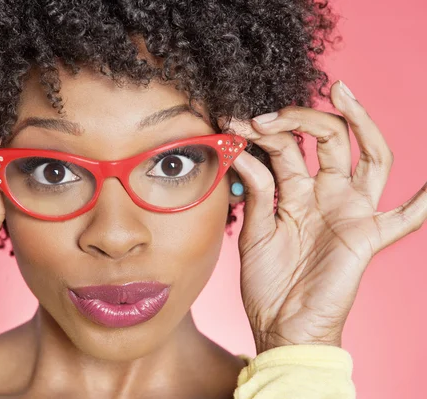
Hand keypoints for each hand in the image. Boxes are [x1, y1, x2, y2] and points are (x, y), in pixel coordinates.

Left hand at [230, 81, 426, 353]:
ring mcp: (350, 212)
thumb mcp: (254, 231)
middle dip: (300, 119)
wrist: (280, 325)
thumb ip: (256, 192)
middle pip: (327, 139)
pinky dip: (423, 204)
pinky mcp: (367, 237)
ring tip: (342, 94)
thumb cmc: (266, 282)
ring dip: (360, 124)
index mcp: (296, 192)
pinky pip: (403, 220)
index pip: (287, 146)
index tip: (235, 122)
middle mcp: (326, 194)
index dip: (263, 131)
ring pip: (367, 158)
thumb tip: (241, 151)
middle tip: (268, 114)